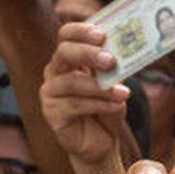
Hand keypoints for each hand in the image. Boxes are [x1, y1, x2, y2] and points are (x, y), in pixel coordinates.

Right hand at [41, 22, 127, 169]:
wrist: (102, 142)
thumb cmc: (106, 108)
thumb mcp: (113, 83)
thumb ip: (112, 67)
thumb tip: (120, 50)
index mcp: (69, 58)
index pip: (66, 35)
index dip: (81, 32)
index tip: (102, 35)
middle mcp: (55, 72)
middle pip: (63, 53)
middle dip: (87, 53)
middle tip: (110, 60)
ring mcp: (50, 93)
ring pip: (71, 82)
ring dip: (100, 87)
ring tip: (123, 93)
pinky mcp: (52, 114)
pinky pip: (74, 105)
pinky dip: (99, 104)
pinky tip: (117, 105)